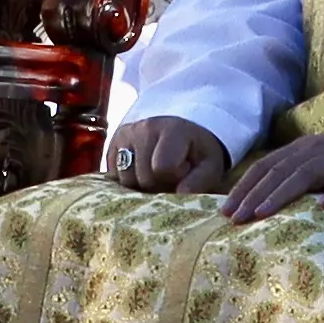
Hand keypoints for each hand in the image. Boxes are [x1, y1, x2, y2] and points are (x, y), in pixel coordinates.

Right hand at [101, 114, 228, 195]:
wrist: (183, 133)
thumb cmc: (198, 153)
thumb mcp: (210, 165)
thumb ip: (200, 181)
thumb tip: (180, 195)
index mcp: (172, 129)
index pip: (162, 168)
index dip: (174, 178)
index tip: (184, 170)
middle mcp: (144, 127)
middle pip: (143, 177)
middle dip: (158, 185)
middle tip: (171, 177)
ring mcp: (126, 134)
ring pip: (125, 180)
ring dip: (141, 186)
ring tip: (156, 175)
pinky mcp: (113, 144)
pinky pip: (113, 176)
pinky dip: (128, 181)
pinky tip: (142, 173)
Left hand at [223, 132, 323, 224]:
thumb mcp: (308, 168)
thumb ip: (285, 180)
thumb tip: (252, 206)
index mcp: (295, 151)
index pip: (262, 168)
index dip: (243, 188)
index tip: (226, 211)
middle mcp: (311, 151)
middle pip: (277, 172)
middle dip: (254, 196)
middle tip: (237, 219)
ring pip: (305, 174)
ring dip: (282, 194)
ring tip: (263, 214)